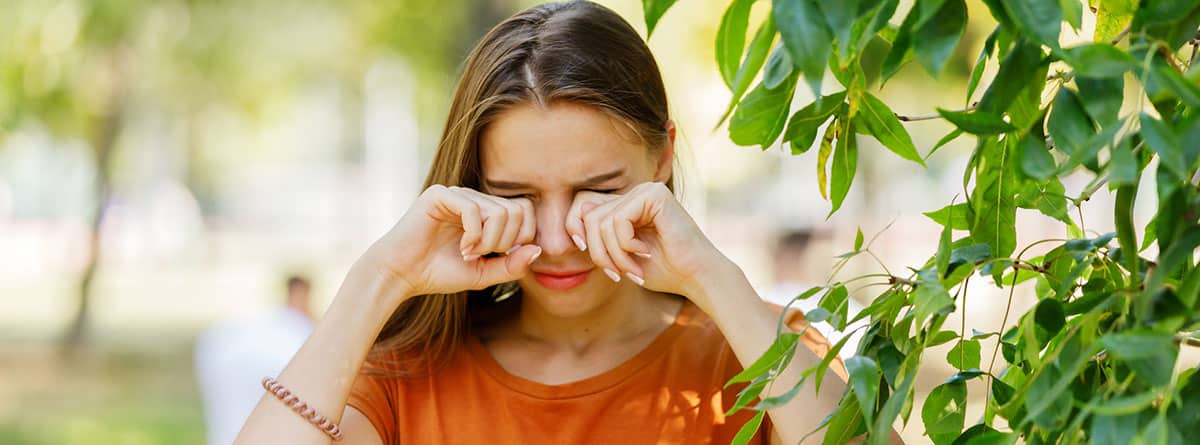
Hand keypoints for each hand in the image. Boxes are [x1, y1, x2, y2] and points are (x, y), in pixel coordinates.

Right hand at [366, 185, 541, 303]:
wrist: (402, 275)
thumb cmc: (439, 273)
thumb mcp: (484, 273)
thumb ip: (511, 264)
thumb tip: (539, 250)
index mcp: (485, 211)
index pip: (524, 210)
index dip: (521, 237)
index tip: (499, 257)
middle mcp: (473, 198)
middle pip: (515, 210)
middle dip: (505, 241)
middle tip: (482, 256)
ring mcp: (458, 194)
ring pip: (498, 211)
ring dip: (488, 241)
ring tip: (468, 253)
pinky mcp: (440, 195)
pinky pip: (473, 208)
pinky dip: (473, 234)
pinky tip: (461, 247)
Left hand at [564, 182, 726, 301]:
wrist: (695, 276)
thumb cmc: (663, 270)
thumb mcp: (621, 256)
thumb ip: (601, 239)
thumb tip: (579, 221)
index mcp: (627, 206)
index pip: (584, 206)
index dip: (576, 228)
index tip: (587, 253)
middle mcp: (635, 194)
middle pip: (589, 215)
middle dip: (598, 252)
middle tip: (617, 274)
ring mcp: (645, 191)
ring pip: (602, 221)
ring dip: (614, 254)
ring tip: (633, 270)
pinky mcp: (654, 195)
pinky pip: (618, 219)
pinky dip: (626, 244)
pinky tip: (645, 252)